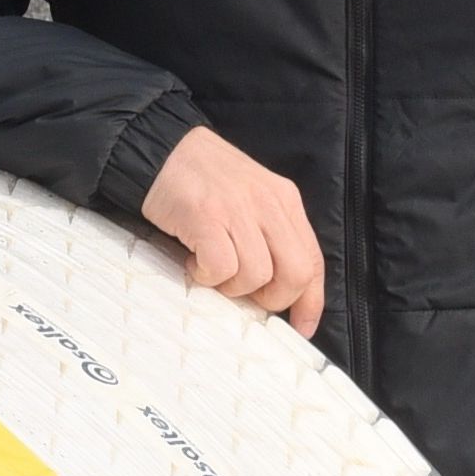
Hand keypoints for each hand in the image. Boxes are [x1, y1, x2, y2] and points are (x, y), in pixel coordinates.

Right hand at [141, 126, 325, 336]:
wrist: (161, 149)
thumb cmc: (203, 180)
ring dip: (231, 286)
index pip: (313, 260)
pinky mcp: (206, 217)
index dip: (310, 301)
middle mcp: (268, 204)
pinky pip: (221, 267)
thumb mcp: (251, 198)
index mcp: (284, 201)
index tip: (302, 326)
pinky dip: (207, 275)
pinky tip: (195, 261)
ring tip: (212, 269)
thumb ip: (269, 234)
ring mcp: (238, 209)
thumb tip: (276, 288)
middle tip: (245, 295)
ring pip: (257, 275)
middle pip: (295, 273)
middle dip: (272, 298)